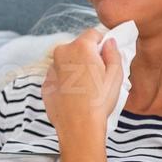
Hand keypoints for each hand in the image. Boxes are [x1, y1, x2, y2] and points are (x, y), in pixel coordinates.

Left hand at [42, 27, 124, 144]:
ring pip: (67, 62)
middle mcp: (62, 53)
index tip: (106, 58)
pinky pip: (58, 77)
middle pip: (78, 47)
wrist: (79, 128)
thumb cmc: (99, 102)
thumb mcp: (116, 76)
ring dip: (76, 69)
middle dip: (88, 57)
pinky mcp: (46, 84)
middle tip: (98, 76)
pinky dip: (66, 82)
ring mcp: (51, 69)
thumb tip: (110, 43)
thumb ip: (114, 54)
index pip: (93, 34)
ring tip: (87, 89)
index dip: (102, 45)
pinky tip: (76, 96)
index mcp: (81, 47)